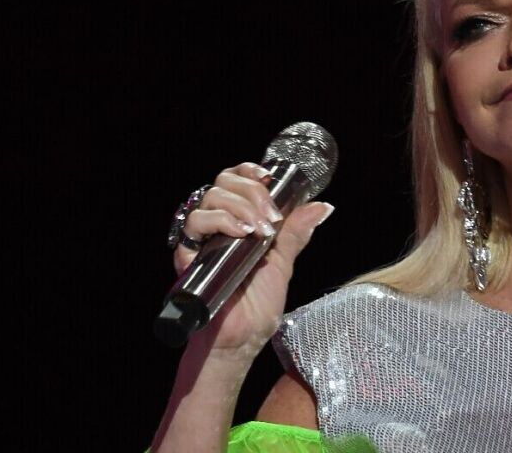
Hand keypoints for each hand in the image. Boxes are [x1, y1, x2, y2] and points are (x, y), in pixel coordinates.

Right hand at [171, 162, 334, 360]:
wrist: (240, 340)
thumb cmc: (256, 306)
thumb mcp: (282, 264)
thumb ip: (295, 233)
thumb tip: (322, 206)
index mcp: (239, 222)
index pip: (234, 180)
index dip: (248, 171)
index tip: (268, 178)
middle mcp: (218, 226)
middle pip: (223, 182)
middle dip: (252, 191)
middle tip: (271, 218)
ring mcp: (203, 239)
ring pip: (209, 196)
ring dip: (241, 206)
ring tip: (260, 230)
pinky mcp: (189, 255)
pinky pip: (194, 223)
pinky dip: (220, 220)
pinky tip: (240, 233)